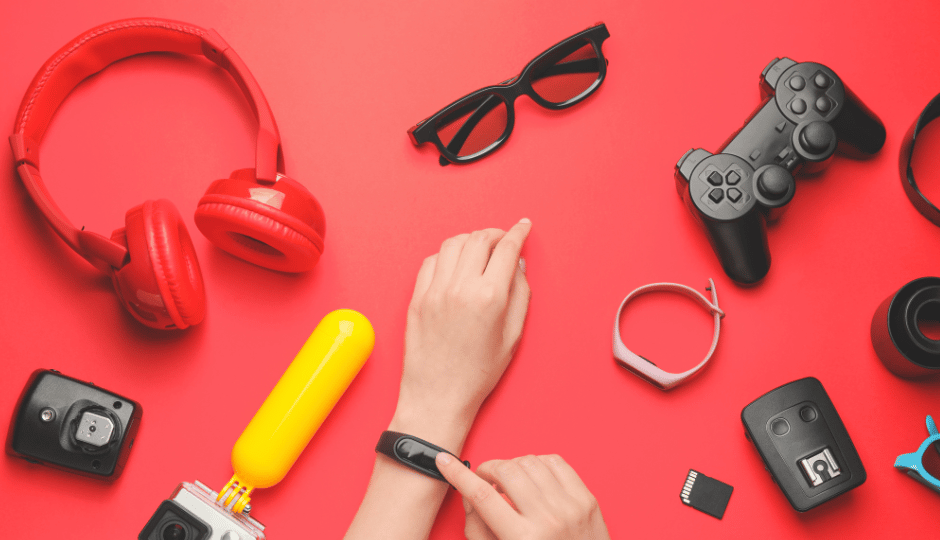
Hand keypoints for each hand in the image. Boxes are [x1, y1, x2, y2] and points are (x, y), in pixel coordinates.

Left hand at [395, 219, 531, 428]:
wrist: (438, 396)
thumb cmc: (477, 374)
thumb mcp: (512, 337)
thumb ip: (520, 296)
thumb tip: (517, 267)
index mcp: (489, 297)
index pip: (506, 248)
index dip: (518, 232)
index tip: (524, 226)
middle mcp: (460, 288)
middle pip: (479, 239)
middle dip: (496, 233)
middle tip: (504, 239)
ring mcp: (434, 291)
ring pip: (453, 244)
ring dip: (470, 240)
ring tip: (480, 249)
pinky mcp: (417, 298)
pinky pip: (431, 261)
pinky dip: (446, 255)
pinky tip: (455, 265)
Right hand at [436, 453, 610, 539]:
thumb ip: (479, 528)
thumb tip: (469, 494)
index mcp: (522, 539)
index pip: (482, 496)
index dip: (458, 475)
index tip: (444, 462)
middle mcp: (548, 520)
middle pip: (507, 472)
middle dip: (488, 469)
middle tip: (485, 479)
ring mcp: (570, 507)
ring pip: (531, 462)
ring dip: (513, 466)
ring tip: (511, 482)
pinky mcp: (586, 499)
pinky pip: (556, 462)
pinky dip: (539, 463)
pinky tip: (534, 477)